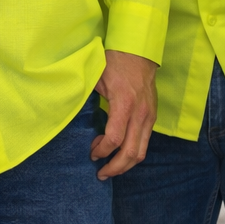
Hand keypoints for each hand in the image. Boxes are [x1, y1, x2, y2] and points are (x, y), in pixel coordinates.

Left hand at [92, 50, 158, 179]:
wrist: (139, 50)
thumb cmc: (113, 61)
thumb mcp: (96, 77)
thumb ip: (87, 99)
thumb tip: (72, 115)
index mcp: (124, 104)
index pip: (114, 139)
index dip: (101, 151)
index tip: (92, 153)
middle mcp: (140, 114)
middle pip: (131, 153)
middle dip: (115, 167)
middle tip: (100, 173)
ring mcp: (149, 116)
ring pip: (141, 152)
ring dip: (125, 165)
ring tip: (110, 168)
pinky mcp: (152, 116)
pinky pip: (145, 142)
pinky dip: (133, 153)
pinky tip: (120, 153)